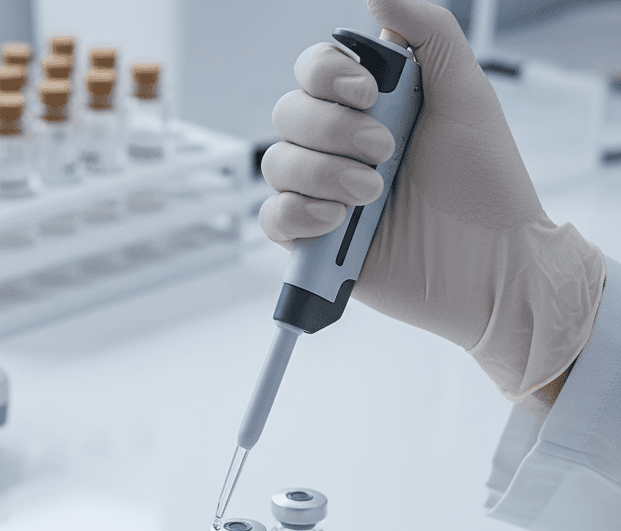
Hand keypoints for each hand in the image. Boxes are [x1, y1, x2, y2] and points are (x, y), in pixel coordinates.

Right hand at [259, 0, 604, 399]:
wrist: (490, 263)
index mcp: (369, 107)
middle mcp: (338, 147)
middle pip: (287, 114)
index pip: (313, 71)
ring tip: (373, 194)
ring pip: (277, 164)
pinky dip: (298, 213)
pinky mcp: (313, 244)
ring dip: (323, 173)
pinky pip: (273, 218)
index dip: (326, 74)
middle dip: (333, 130)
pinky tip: (337, 220)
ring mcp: (322, 195)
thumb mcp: (466, 93)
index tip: (369, 92)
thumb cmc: (484, 184)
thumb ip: (427, 34)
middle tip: (385, 151)